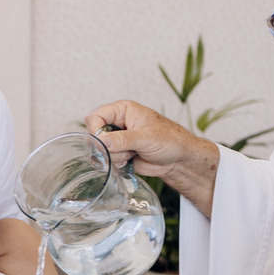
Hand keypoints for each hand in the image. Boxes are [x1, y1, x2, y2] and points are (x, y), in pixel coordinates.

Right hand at [84, 100, 220, 215]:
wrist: (178, 159)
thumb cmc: (169, 140)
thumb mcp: (145, 137)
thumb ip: (122, 139)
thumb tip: (101, 141)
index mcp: (122, 110)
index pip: (95, 117)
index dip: (95, 130)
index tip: (104, 142)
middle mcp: (117, 123)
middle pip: (95, 135)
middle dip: (107, 146)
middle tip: (124, 149)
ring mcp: (117, 139)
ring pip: (100, 150)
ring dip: (115, 156)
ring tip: (133, 153)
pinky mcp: (118, 153)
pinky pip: (107, 160)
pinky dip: (116, 163)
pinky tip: (130, 161)